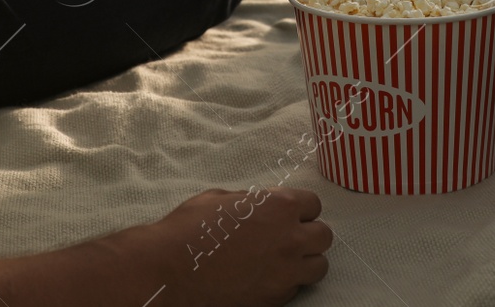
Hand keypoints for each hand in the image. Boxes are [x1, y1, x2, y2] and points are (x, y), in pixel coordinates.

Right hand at [137, 188, 330, 306]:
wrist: (171, 269)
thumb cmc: (190, 228)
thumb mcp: (222, 198)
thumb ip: (251, 201)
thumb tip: (258, 206)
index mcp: (280, 206)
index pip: (313, 204)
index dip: (299, 209)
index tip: (288, 215)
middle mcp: (290, 238)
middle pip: (324, 236)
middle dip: (308, 234)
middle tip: (288, 238)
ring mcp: (285, 271)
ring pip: (319, 266)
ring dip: (305, 261)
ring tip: (284, 261)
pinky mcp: (276, 298)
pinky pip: (296, 288)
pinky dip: (287, 283)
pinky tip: (266, 277)